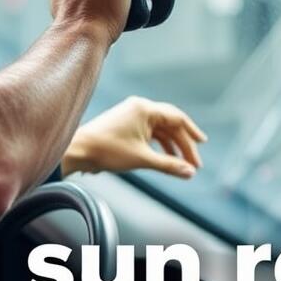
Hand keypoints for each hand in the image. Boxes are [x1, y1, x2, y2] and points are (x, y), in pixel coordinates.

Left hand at [62, 97, 207, 178]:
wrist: (78, 151)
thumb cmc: (107, 151)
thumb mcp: (142, 159)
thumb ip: (169, 165)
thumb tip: (190, 172)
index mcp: (145, 109)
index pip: (177, 118)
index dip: (192, 132)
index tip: (202, 144)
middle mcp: (139, 108)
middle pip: (170, 125)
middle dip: (183, 145)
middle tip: (194, 164)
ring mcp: (131, 115)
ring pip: (160, 130)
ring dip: (172, 146)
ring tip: (182, 164)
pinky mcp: (125, 125)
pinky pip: (148, 133)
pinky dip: (158, 145)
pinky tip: (165, 158)